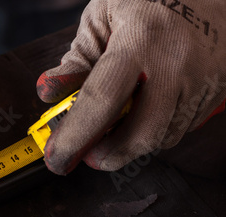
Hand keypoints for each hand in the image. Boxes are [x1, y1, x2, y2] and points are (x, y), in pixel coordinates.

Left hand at [36, 0, 225, 174]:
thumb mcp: (102, 16)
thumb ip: (77, 58)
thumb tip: (49, 94)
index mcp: (140, 39)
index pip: (101, 101)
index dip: (75, 136)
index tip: (56, 158)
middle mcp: (175, 64)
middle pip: (141, 134)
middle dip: (108, 156)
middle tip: (87, 155)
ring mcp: (202, 79)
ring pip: (163, 137)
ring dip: (132, 144)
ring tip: (114, 128)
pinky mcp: (216, 90)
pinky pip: (181, 126)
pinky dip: (155, 130)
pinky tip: (142, 113)